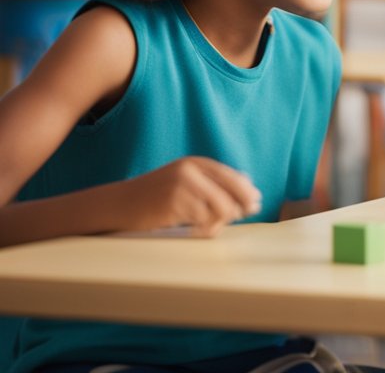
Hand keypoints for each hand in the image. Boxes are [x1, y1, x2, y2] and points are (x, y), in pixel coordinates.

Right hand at [120, 157, 261, 236]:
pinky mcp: (174, 204)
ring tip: (210, 227)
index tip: (255, 203)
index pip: (232, 176)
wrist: (119, 203)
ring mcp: (182, 186)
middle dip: (240, 207)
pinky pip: (204, 221)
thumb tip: (249, 187)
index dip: (246, 191)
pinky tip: (196, 230)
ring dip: (220, 222)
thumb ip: (211, 182)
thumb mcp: (184, 180)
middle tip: (241, 216)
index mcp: (196, 163)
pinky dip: (205, 229)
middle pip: (231, 192)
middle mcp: (191, 171)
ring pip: (221, 209)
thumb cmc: (154, 196)